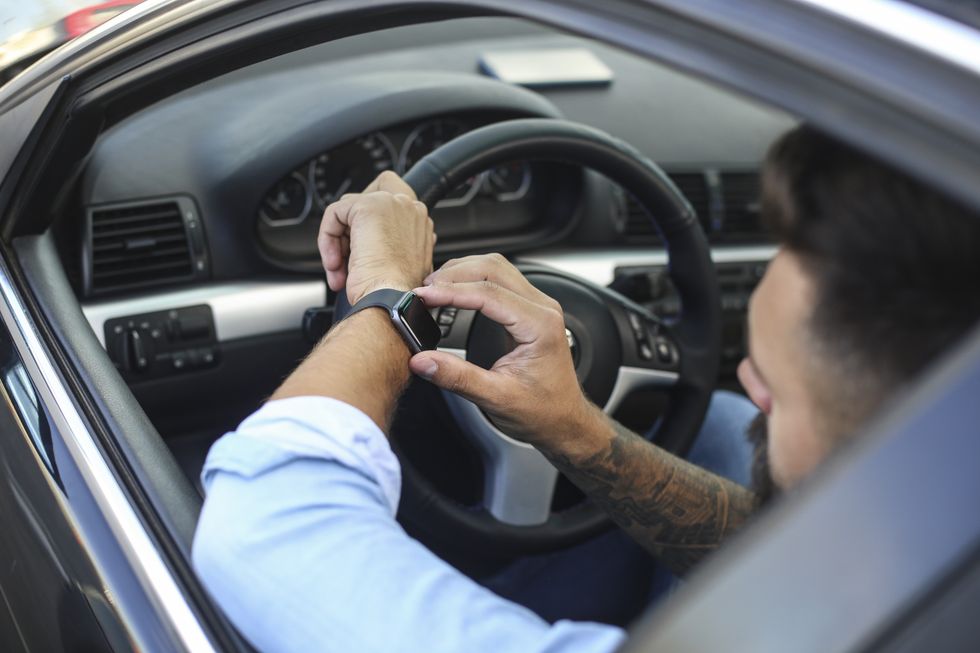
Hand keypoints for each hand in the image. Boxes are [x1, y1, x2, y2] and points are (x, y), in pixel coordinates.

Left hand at [318, 171, 434, 304]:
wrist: (392, 301)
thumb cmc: (396, 294)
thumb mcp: (399, 267)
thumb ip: (393, 247)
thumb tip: (371, 245)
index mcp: (420, 223)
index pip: (391, 203)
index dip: (369, 221)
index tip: (359, 246)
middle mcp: (411, 209)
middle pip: (367, 198)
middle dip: (351, 227)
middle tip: (347, 256)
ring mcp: (392, 204)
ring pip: (348, 210)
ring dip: (337, 241)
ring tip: (340, 268)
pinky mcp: (369, 206)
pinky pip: (334, 213)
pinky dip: (327, 238)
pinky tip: (335, 263)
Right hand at [409, 254, 603, 454]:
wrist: (563, 421)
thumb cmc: (542, 412)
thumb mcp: (497, 398)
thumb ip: (458, 377)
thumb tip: (422, 360)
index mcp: (540, 326)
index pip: (489, 294)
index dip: (451, 292)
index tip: (423, 296)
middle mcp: (543, 309)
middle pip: (493, 269)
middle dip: (454, 275)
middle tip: (423, 291)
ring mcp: (538, 306)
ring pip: (497, 268)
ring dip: (463, 272)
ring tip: (433, 289)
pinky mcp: (530, 309)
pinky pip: (500, 280)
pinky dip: (473, 279)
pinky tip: (454, 291)